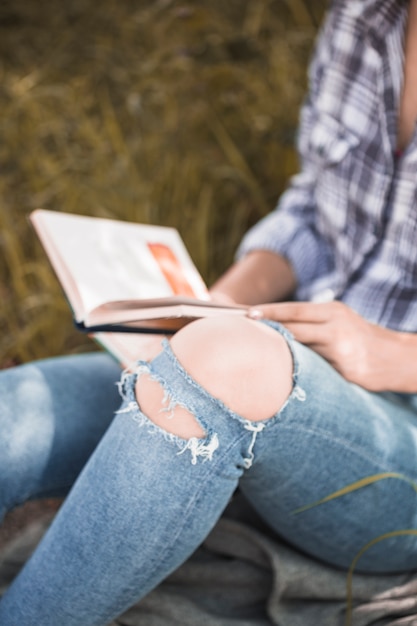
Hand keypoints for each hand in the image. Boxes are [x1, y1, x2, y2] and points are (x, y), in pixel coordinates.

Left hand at [248, 301, 415, 391]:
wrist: (396, 358)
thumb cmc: (361, 341)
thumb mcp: (340, 323)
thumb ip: (314, 324)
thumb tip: (278, 328)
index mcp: (333, 311)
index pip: (294, 309)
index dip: (270, 312)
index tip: (247, 314)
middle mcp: (336, 325)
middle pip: (293, 325)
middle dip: (268, 327)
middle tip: (242, 328)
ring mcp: (340, 347)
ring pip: (301, 347)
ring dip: (279, 349)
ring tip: (257, 350)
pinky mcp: (344, 367)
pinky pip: (314, 367)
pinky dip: (298, 366)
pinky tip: (282, 370)